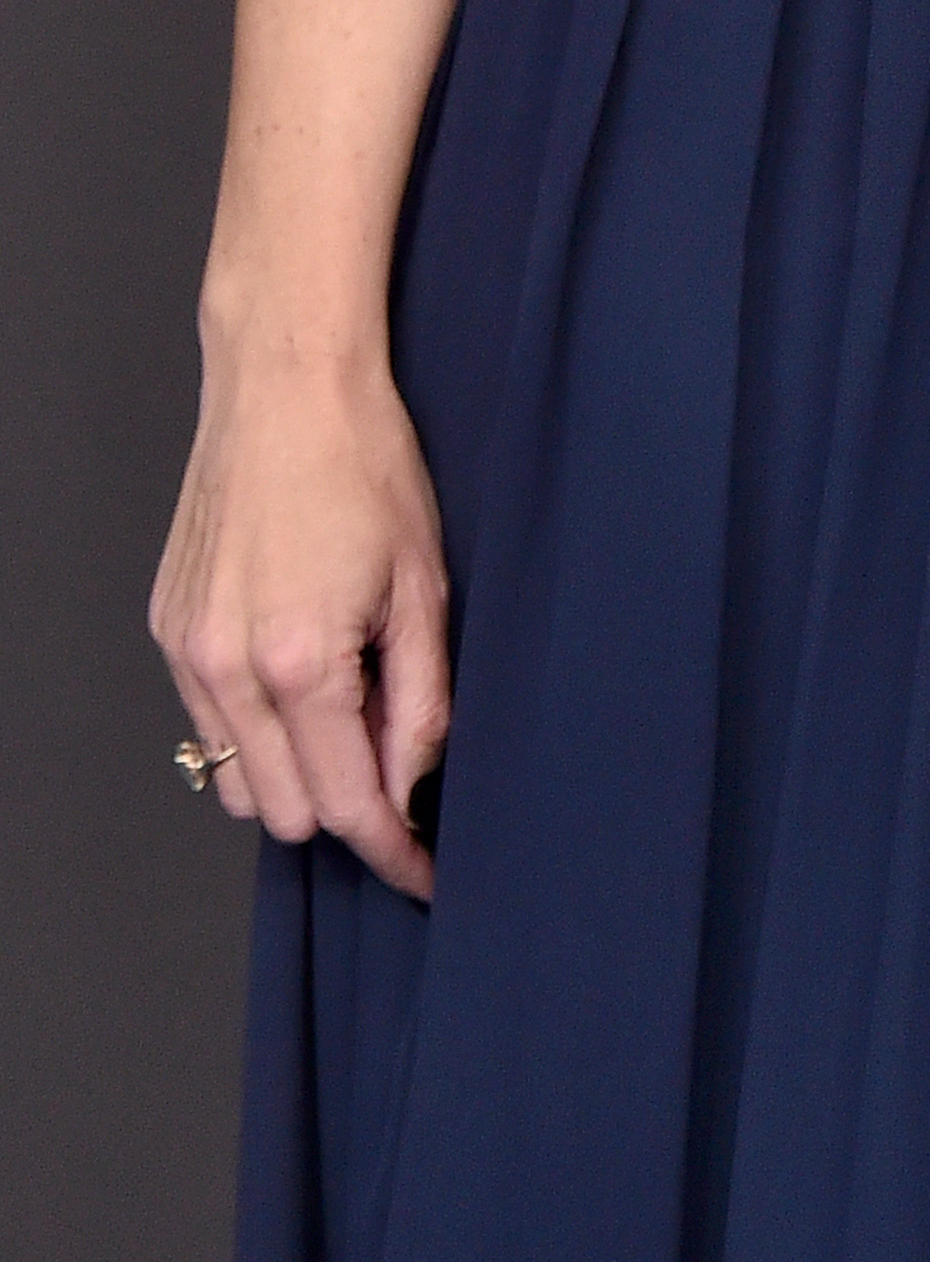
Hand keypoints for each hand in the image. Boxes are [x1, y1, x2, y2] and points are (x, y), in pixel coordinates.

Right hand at [151, 354, 452, 895]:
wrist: (286, 387)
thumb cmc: (366, 465)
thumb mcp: (424, 586)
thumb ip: (421, 701)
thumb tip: (418, 786)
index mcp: (301, 660)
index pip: (345, 804)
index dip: (392, 849)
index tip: (425, 874)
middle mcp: (229, 668)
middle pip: (284, 811)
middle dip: (346, 811)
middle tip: (399, 771)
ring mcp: (189, 650)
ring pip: (237, 779)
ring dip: (295, 776)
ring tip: (353, 716)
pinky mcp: (171, 629)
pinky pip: (209, 722)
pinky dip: (256, 729)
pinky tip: (303, 679)